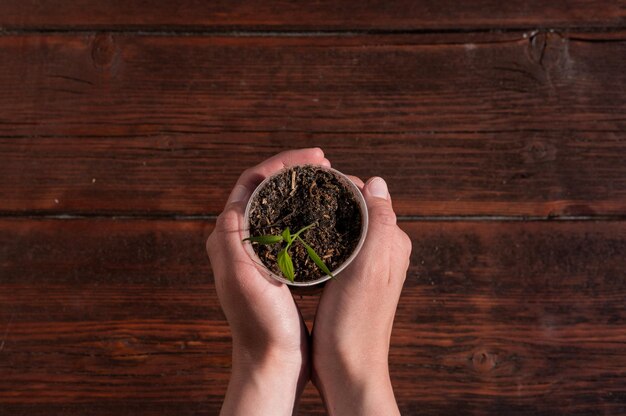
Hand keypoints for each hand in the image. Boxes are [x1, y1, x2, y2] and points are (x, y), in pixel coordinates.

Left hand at [206, 148, 329, 415]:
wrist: (272, 361)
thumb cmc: (259, 325)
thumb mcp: (243, 282)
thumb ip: (232, 243)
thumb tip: (231, 206)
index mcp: (228, 237)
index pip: (252, 182)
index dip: (282, 163)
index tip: (315, 159)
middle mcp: (240, 239)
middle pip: (267, 189)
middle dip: (294, 169)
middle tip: (326, 163)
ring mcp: (259, 250)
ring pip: (280, 205)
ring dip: (302, 188)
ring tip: (328, 181)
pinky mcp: (277, 263)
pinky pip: (291, 225)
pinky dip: (308, 212)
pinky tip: (327, 213)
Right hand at [312, 176, 410, 415]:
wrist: (347, 368)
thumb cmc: (357, 321)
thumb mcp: (370, 268)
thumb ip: (379, 222)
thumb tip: (376, 180)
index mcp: (392, 241)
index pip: (367, 196)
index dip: (339, 184)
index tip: (308, 183)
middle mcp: (382, 249)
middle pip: (353, 209)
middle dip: (327, 199)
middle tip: (294, 197)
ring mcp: (365, 265)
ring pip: (341, 227)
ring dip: (321, 218)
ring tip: (293, 214)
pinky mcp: (348, 279)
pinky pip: (334, 247)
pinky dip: (318, 239)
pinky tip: (298, 241)